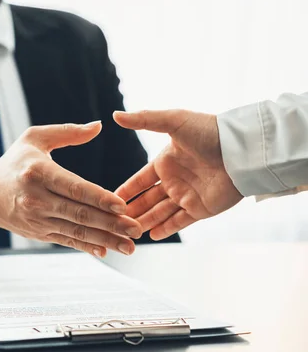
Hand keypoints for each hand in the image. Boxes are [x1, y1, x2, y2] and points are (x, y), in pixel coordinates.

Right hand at [0, 121, 141, 255]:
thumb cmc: (14, 162)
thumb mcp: (35, 138)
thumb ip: (67, 132)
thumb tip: (98, 126)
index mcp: (38, 172)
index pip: (74, 187)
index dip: (99, 197)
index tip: (122, 205)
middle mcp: (36, 198)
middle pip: (79, 213)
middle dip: (110, 223)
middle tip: (135, 229)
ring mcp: (37, 219)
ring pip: (76, 231)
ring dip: (105, 240)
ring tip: (129, 246)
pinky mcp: (38, 233)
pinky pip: (66, 241)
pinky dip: (87, 246)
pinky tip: (106, 250)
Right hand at [113, 110, 243, 239]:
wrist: (241, 150)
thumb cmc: (209, 131)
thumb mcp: (173, 121)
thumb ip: (144, 120)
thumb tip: (116, 115)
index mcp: (166, 162)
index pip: (140, 180)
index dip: (126, 190)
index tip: (109, 199)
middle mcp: (175, 180)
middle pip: (148, 199)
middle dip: (132, 210)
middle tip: (114, 220)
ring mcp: (187, 195)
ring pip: (160, 212)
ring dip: (145, 221)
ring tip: (128, 232)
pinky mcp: (201, 209)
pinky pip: (179, 222)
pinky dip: (166, 229)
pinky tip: (151, 236)